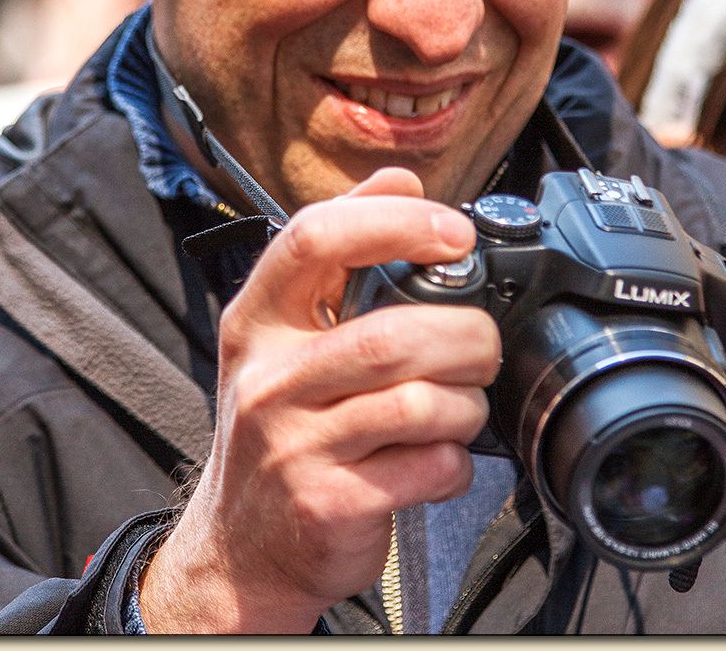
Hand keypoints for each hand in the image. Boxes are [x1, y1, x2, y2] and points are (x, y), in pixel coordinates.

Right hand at [138, 167, 500, 632]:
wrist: (242, 546)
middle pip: (390, 334)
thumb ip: (342, 254)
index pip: (316, 239)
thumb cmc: (280, 423)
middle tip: (483, 344)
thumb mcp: (288, 334)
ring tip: (464, 404)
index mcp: (258, 319)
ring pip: (418, 402)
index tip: (454, 232)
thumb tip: (399, 179)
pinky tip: (441, 458)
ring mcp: (292, 444)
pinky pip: (426, 467)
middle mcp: (267, 376)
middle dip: (464, 337)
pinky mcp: (327, 503)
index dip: (396, 223)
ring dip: (466, 401)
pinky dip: (455, 460)